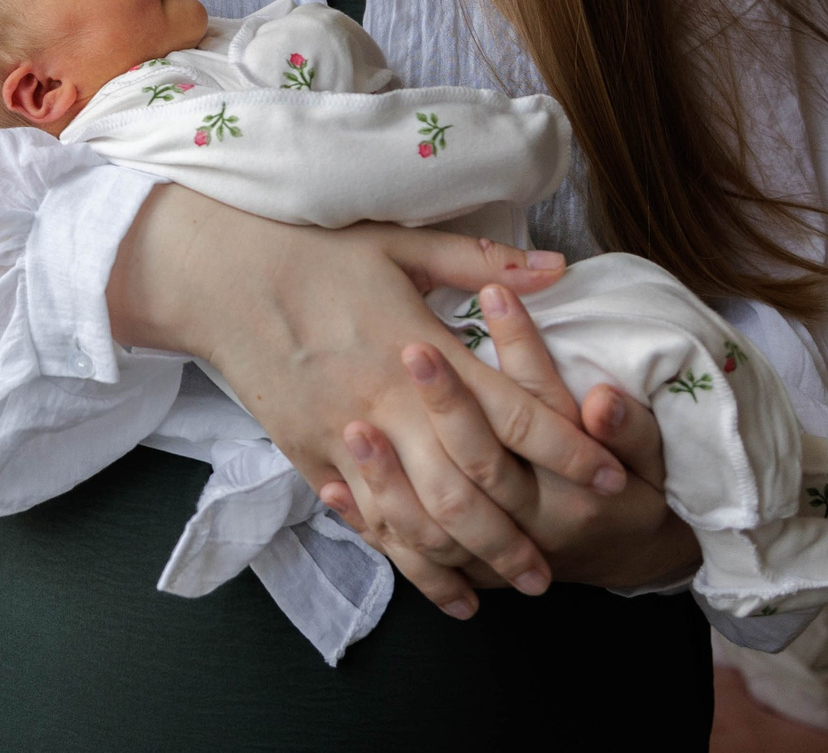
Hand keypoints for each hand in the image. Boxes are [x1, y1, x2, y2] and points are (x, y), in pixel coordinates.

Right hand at [105, 188, 627, 619]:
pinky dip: (407, 561)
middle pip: (471, 488)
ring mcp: (344, 438)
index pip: (511, 412)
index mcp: (419, 347)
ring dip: (474, 559)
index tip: (613, 474)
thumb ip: (479, 260)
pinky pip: (367, 523)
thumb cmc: (309, 249)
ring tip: (518, 582)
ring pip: (420, 520)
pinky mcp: (309, 457)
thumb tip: (559, 268)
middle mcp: (388, 404)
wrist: (214, 272)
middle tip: (566, 562)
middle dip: (525, 532)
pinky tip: (442, 585)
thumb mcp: (396, 243)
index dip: (568, 447)